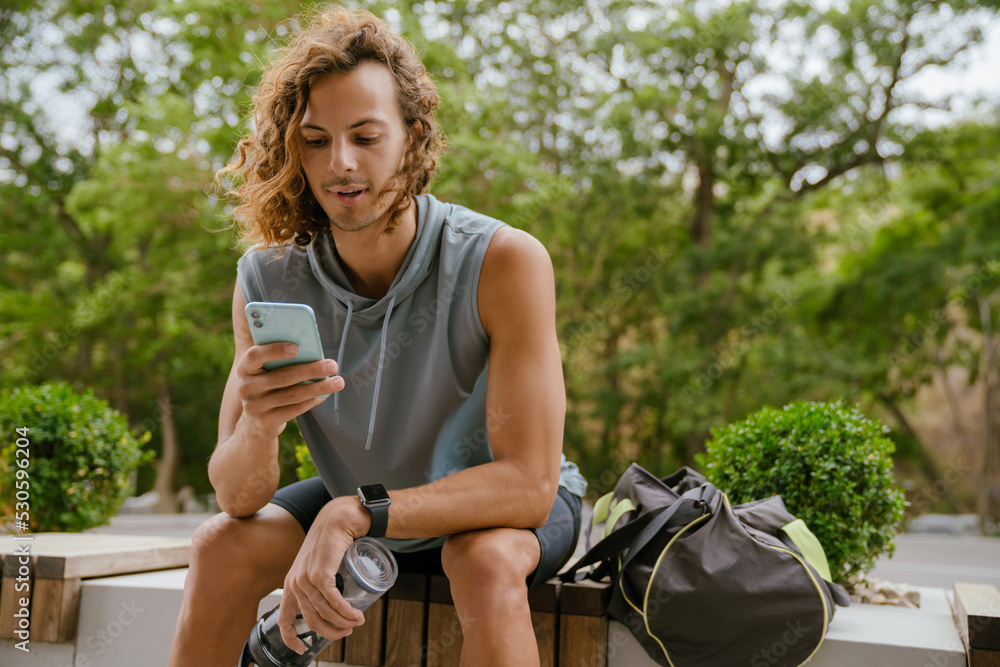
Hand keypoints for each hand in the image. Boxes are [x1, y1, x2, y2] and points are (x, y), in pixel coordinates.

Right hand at [237, 343, 343, 440]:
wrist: (255, 421)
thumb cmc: (268, 386)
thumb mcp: (266, 372)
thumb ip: (280, 361)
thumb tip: (313, 352)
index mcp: (244, 368)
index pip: (255, 355)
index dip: (274, 350)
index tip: (296, 347)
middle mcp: (246, 387)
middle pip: (282, 376)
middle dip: (311, 370)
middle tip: (332, 365)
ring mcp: (254, 407)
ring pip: (292, 394)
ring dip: (319, 387)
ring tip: (338, 382)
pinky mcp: (265, 422)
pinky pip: (294, 409)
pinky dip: (312, 401)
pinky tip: (324, 395)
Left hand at [276, 496, 370, 652]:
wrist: (337, 519)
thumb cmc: (330, 542)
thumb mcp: (317, 566)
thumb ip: (318, 583)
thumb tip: (331, 606)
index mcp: (291, 584)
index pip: (284, 619)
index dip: (291, 639)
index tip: (302, 650)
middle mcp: (295, 583)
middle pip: (312, 620)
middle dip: (332, 632)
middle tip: (348, 631)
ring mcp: (306, 578)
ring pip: (325, 612)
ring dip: (344, 621)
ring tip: (358, 621)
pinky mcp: (320, 573)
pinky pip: (333, 601)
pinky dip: (346, 611)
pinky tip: (355, 615)